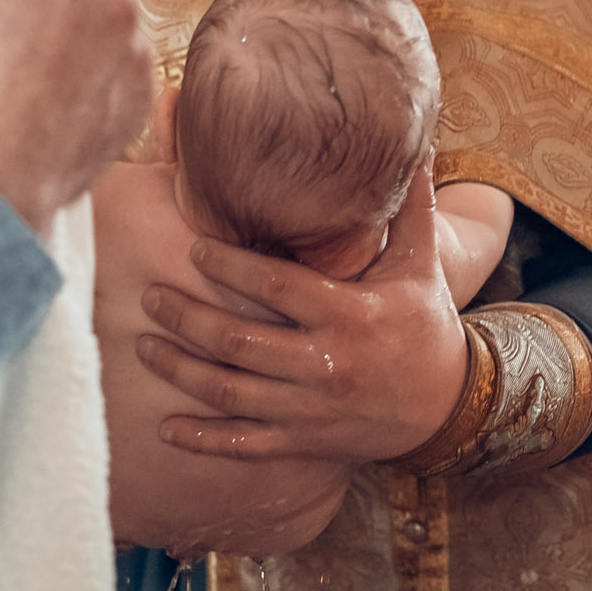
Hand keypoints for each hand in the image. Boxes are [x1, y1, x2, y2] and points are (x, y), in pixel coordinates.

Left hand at [135, 163, 467, 460]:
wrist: (448, 407)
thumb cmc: (424, 325)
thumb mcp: (421, 266)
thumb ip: (410, 208)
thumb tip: (412, 145)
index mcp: (349, 316)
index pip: (277, 287)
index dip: (230, 267)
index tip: (194, 247)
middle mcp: (326, 365)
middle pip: (238, 341)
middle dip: (186, 318)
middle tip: (149, 295)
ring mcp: (310, 409)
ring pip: (231, 392)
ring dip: (180, 370)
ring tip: (143, 346)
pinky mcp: (304, 442)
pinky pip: (244, 445)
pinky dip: (203, 439)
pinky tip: (166, 427)